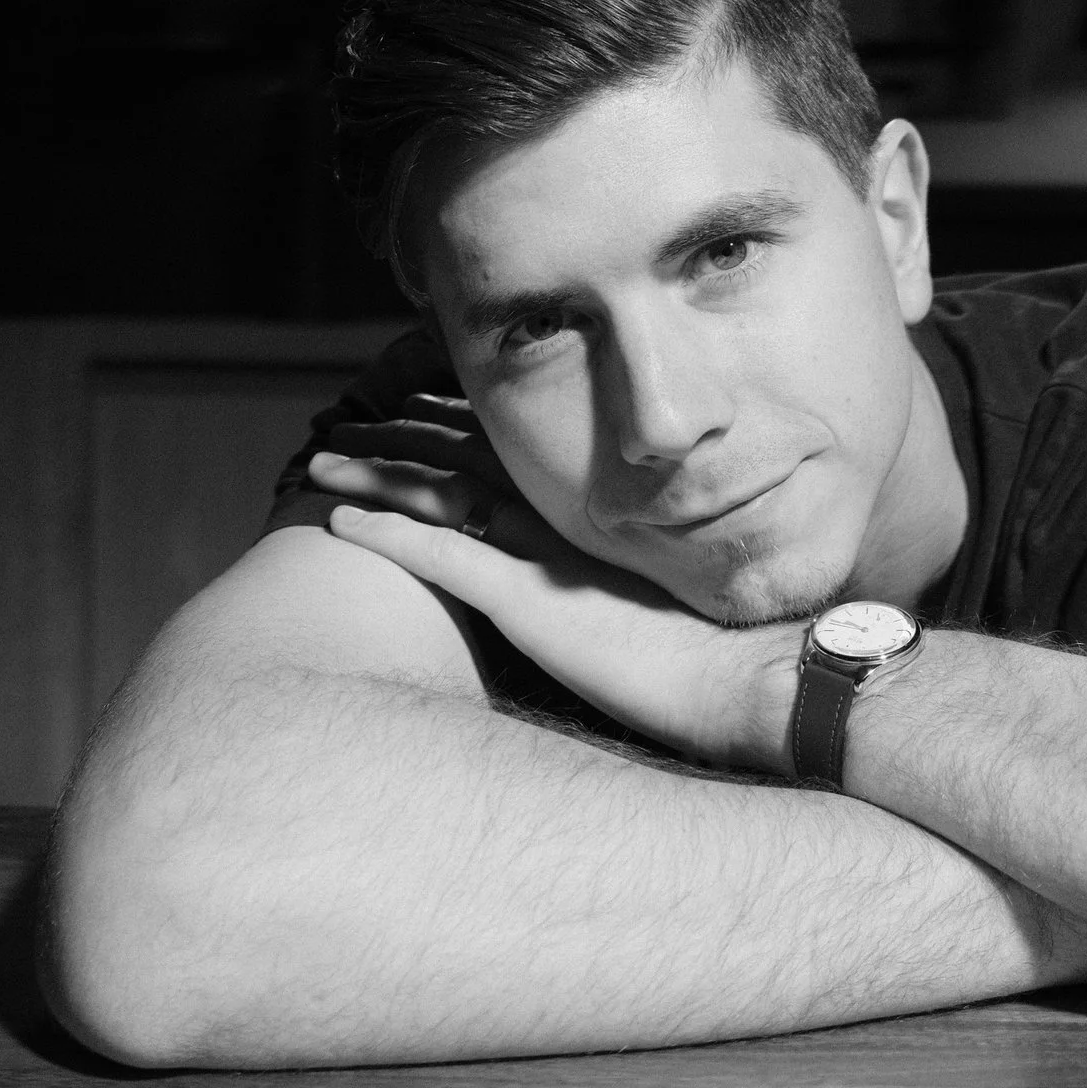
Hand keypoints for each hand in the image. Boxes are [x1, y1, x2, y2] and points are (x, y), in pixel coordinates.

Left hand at [313, 401, 799, 772]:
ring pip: (441, 496)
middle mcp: (570, 522)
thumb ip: (643, 582)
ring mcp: (547, 561)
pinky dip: (390, 538)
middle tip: (347, 423)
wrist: (764, 680)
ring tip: (322, 460)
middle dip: (403, 436)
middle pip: (466, 459)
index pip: (514, 453)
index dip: (460, 426)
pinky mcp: (531, 603)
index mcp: (602, 515)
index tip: (413, 406)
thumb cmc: (736, 657)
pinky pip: (442, 559)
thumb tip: (633, 592)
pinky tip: (342, 523)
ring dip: (379, 475)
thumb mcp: (677, 604)